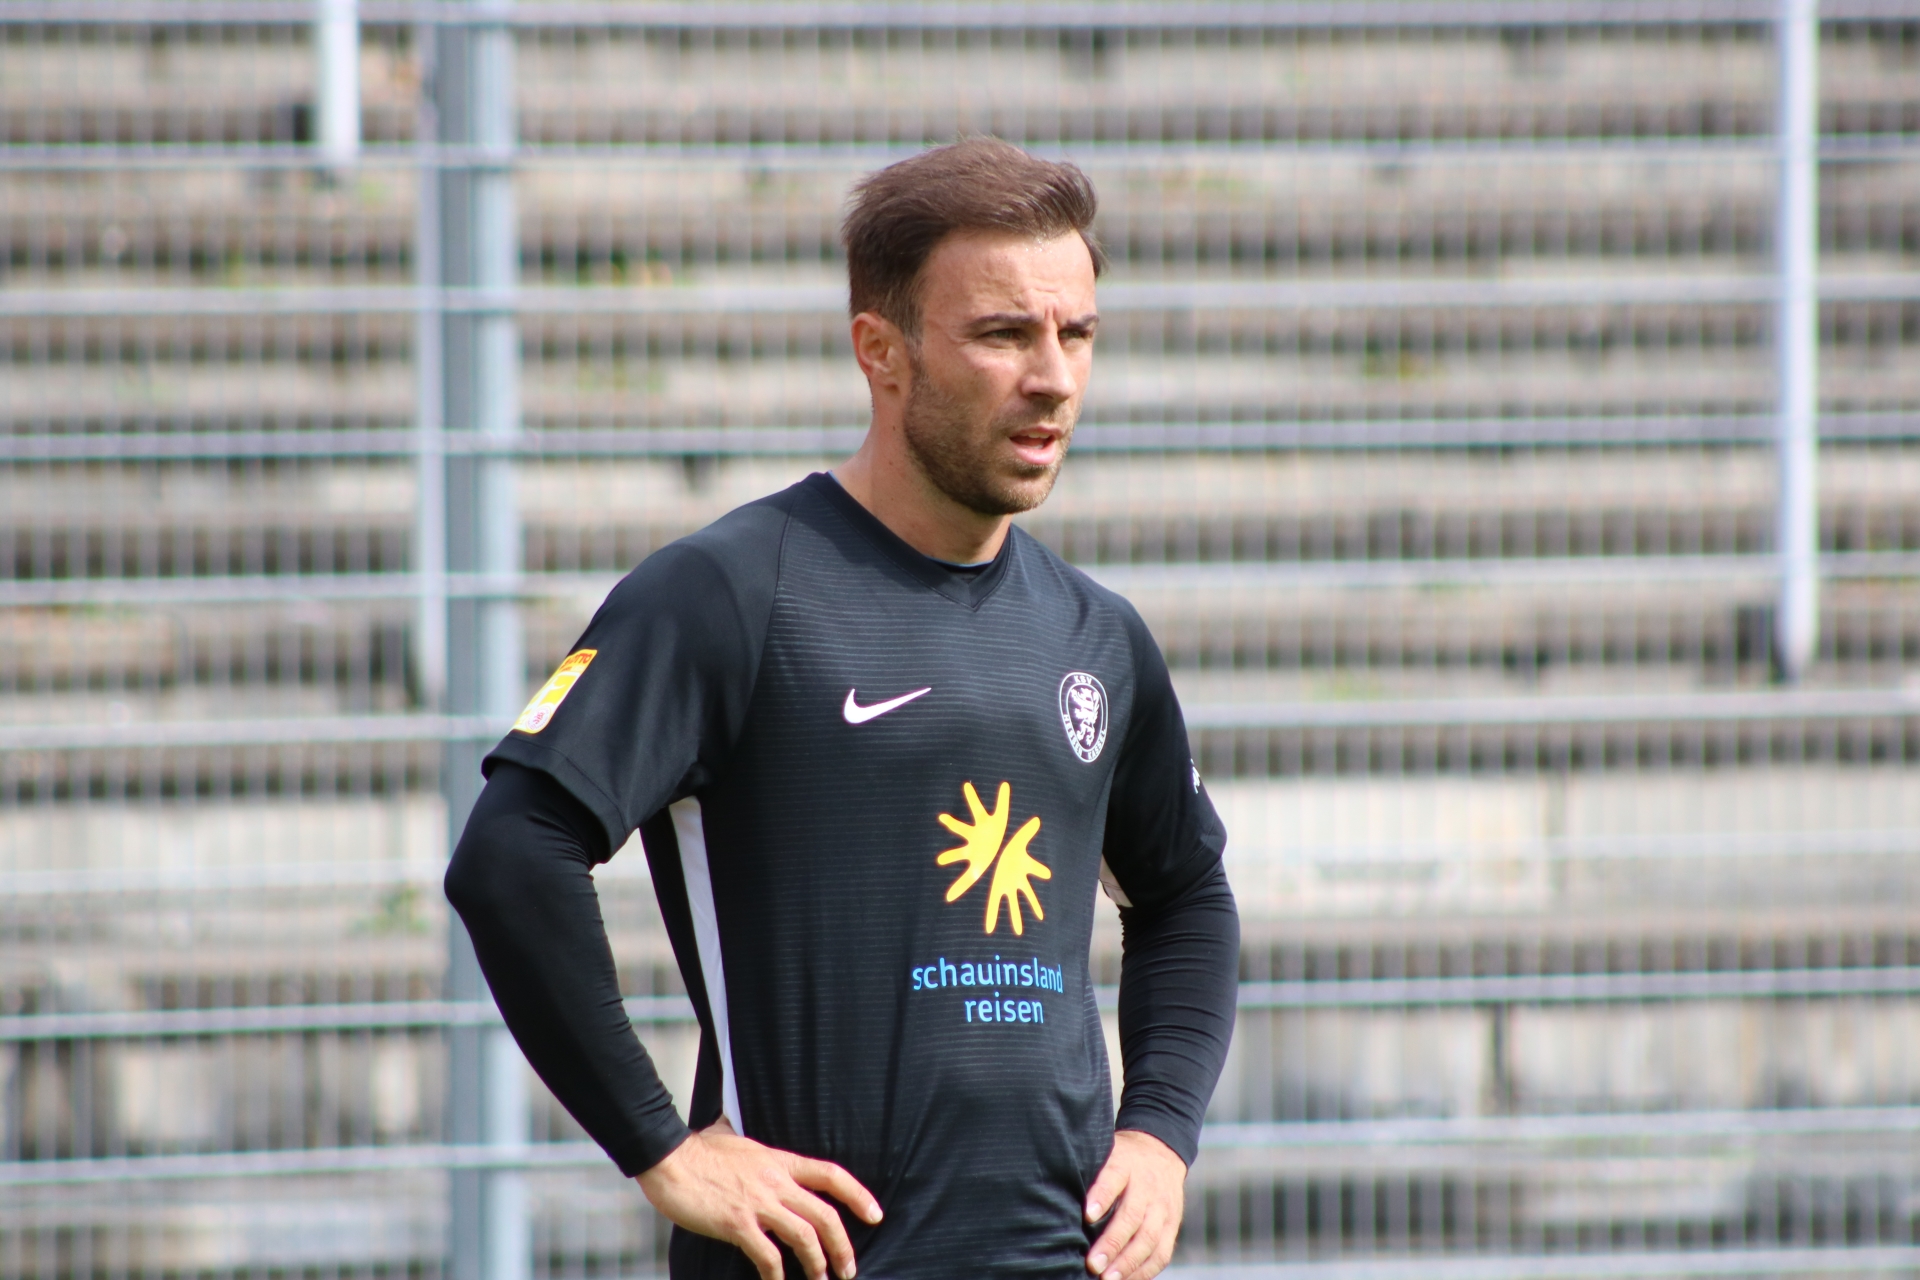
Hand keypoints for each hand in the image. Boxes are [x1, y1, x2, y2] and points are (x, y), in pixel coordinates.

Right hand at [636, 1117, 882, 1279]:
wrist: (668, 1159)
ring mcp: (758, 1203)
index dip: (858, 1195)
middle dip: (843, 1245)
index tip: (874, 1215)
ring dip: (818, 1263)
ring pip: (804, 1237)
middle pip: (825, 1214)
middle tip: (849, 1268)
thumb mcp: (738, 1141)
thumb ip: (754, 1151)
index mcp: (780, 1161)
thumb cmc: (698, 1150)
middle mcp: (776, 1182)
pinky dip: (776, 1276)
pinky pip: (768, 1256)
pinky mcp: (737, 1224)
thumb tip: (744, 1136)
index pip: (831, 1175)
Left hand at [1083, 1129, 1187, 1279]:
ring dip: (1128, 1263)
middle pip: (1132, 1217)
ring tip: (1107, 1278)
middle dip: (1112, 1243)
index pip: (1113, 1179)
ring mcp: (1162, 1208)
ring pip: (1148, 1239)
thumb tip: (1054, 1195)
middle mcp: (1147, 1187)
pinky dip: (1145, 1271)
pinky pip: (1161, 1253)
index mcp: (1125, 1165)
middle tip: (1093, 1264)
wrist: (1161, 1152)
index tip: (1087, 1215)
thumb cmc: (1121, 1160)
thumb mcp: (1104, 1153)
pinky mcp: (1171, 1226)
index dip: (1102, 1197)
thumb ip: (1088, 1173)